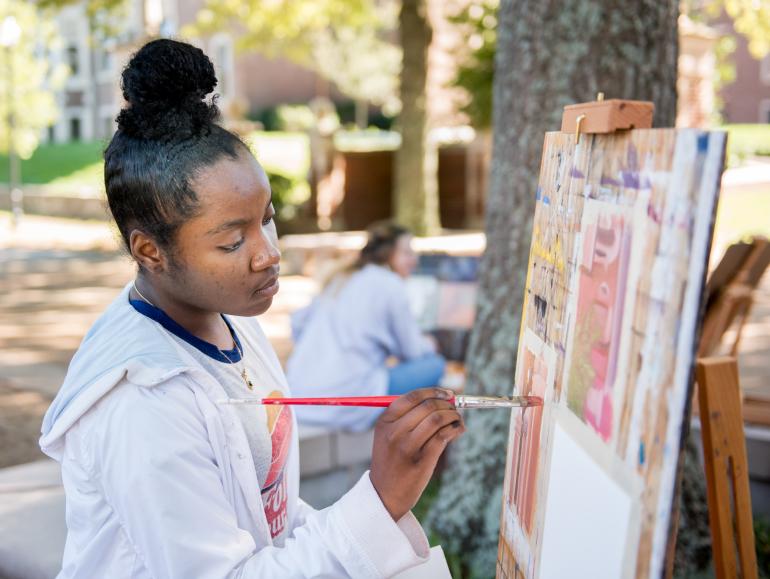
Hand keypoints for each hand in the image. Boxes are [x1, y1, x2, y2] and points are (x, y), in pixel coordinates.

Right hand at [369, 388, 464, 519]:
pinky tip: (458, 430)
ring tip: (457, 420)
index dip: (434, 391)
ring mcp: (407, 447)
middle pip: (427, 406)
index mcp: (385, 422)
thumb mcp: (388, 436)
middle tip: (455, 409)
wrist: (385, 495)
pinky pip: (443, 436)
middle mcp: (394, 432)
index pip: (412, 397)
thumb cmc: (392, 461)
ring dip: (453, 416)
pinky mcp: (422, 461)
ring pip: (437, 419)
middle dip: (447, 404)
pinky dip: (455, 429)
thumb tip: (441, 399)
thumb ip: (407, 417)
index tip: (448, 394)